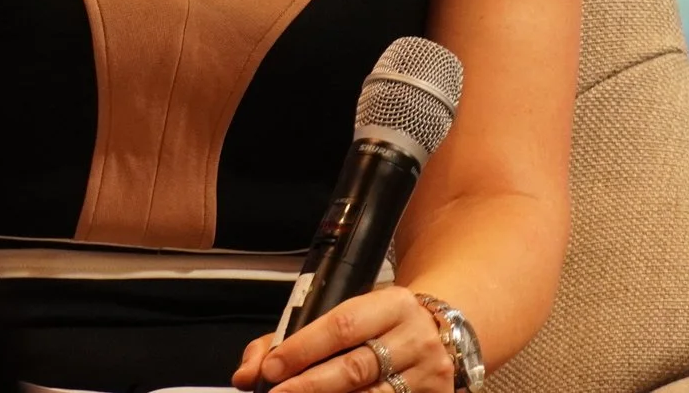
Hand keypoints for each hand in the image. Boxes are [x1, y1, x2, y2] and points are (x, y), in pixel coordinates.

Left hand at [232, 286, 455, 392]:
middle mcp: (415, 337)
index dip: (303, 349)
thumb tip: (247, 373)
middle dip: (310, 386)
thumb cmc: (381, 326)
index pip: (343, 325)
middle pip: (356, 368)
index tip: (272, 368)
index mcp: (392, 304)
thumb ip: (291, 338)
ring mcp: (428, 373)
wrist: (441, 333)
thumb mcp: (348, 314)